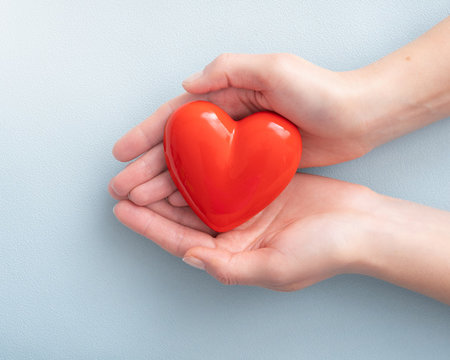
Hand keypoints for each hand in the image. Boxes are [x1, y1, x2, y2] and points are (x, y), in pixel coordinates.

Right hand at [108, 53, 371, 205]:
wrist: (361, 116)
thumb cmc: (321, 90)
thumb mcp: (275, 68)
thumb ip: (230, 71)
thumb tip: (189, 85)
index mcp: (225, 96)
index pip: (174, 117)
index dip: (145, 135)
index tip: (121, 153)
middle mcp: (226, 122)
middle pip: (176, 148)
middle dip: (145, 168)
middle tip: (121, 187)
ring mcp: (238, 146)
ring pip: (191, 169)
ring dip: (163, 185)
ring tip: (139, 202)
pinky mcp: (254, 167)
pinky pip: (214, 183)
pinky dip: (193, 195)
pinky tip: (177, 207)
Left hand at [112, 174, 374, 290]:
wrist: (367, 226)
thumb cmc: (327, 252)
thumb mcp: (274, 268)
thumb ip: (229, 266)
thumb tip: (190, 256)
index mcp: (231, 256)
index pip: (178, 241)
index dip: (148, 226)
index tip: (121, 210)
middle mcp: (233, 234)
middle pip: (180, 217)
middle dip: (150, 202)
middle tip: (121, 184)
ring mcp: (245, 210)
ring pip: (197, 194)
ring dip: (171, 182)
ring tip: (143, 168)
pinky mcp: (259, 187)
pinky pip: (222, 176)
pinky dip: (202, 167)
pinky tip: (184, 154)